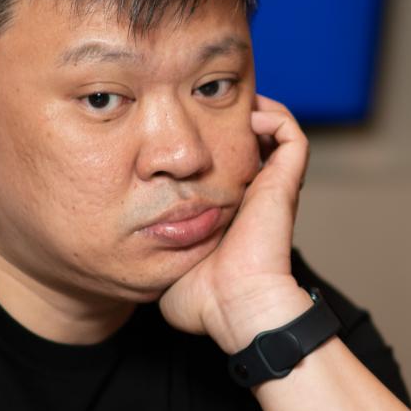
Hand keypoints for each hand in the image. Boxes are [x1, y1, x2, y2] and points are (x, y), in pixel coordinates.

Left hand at [159, 94, 314, 352]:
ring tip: (224, 104)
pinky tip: (244, 117)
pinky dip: (272, 116)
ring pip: (273, 131)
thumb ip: (147, 249)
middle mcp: (254, 194)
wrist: (236, 306)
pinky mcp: (285, 182)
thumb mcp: (163, 265)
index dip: (205, 145)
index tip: (178, 135)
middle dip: (226, 119)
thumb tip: (121, 244)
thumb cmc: (201, 299)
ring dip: (252, 111)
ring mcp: (272, 186)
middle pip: (248, 142)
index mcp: (230, 212)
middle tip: (200, 107)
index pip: (222, 166)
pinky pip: (290, 133)